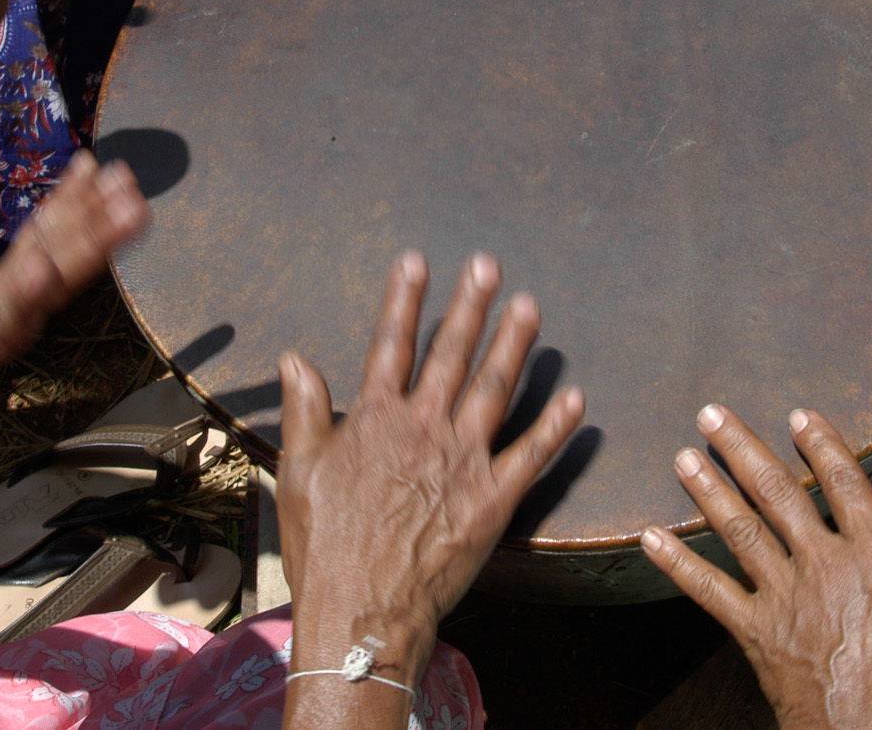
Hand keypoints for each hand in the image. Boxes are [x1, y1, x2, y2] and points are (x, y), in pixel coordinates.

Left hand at [0, 151, 149, 471]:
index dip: (20, 296)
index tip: (43, 268)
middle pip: (41, 265)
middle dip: (83, 236)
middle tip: (126, 201)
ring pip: (46, 242)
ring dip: (85, 209)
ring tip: (122, 176)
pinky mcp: (8, 278)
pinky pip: (43, 236)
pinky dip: (67, 202)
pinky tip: (87, 170)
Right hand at [276, 252, 585, 687]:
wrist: (362, 611)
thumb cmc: (324, 547)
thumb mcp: (298, 473)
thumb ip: (305, 411)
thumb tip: (294, 359)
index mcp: (375, 420)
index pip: (392, 345)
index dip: (405, 300)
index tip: (418, 260)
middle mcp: (423, 429)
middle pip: (452, 355)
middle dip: (470, 305)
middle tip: (489, 264)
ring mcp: (462, 462)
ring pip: (495, 389)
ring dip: (514, 345)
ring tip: (529, 306)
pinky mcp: (493, 500)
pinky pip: (531, 454)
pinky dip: (555, 424)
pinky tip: (576, 396)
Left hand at [641, 404, 871, 729]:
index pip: (846, 484)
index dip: (822, 445)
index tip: (799, 415)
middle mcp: (826, 565)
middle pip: (779, 492)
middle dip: (742, 447)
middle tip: (711, 414)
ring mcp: (787, 597)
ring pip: (741, 529)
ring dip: (709, 489)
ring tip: (682, 456)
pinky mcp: (758, 631)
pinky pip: (711, 591)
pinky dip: (679, 564)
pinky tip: (651, 538)